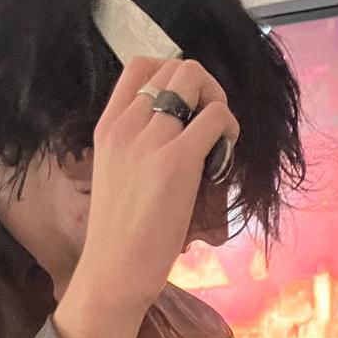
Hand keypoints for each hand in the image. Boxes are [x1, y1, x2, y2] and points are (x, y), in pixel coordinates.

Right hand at [70, 56, 238, 316]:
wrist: (112, 271)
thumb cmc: (119, 235)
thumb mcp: (115, 174)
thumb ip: (136, 146)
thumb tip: (176, 131)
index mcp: (108, 126)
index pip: (141, 65)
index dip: (173, 75)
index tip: (186, 107)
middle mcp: (127, 124)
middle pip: (176, 66)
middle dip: (203, 88)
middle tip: (209, 126)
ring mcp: (150, 139)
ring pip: (196, 81)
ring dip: (218, 104)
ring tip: (217, 141)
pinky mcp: (176, 161)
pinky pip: (216, 117)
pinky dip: (229, 129)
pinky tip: (222, 159)